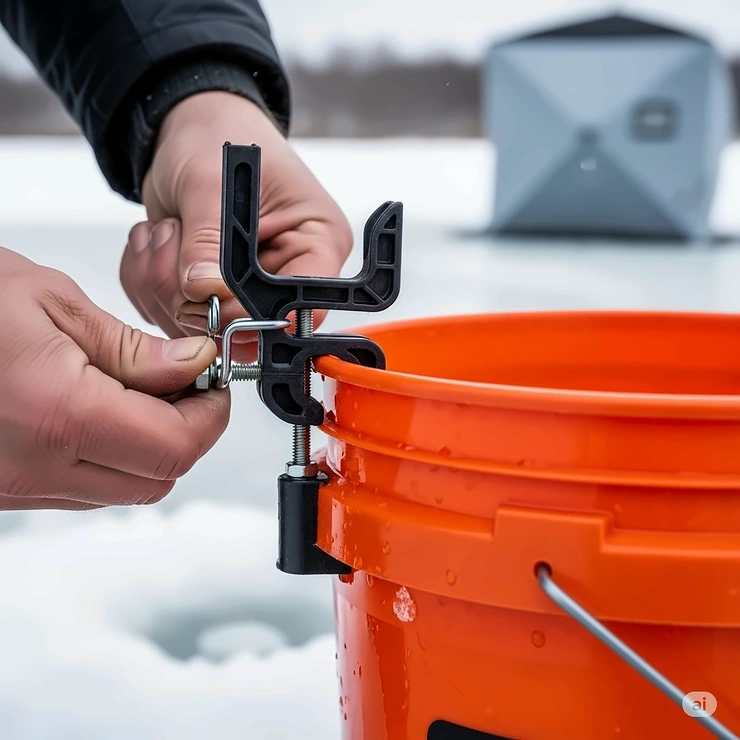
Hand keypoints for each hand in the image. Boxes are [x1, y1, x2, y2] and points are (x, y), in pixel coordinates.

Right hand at [0, 247, 228, 509]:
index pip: (174, 447)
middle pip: (157, 478)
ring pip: (124, 488)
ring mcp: (15, 486)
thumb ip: (132, 350)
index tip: (212, 381)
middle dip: (185, 432)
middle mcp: (34, 467)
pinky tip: (98, 409)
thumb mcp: (50, 304)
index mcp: (56, 415)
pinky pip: (84, 488)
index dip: (210, 415)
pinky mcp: (4, 489)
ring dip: (149, 445)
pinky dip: (109, 455)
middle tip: (182, 382)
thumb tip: (193, 368)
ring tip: (137, 390)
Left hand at [120, 92, 352, 359]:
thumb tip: (203, 291)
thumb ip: (207, 240)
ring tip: (166, 233)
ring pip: (201, 328)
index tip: (211, 298)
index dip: (255, 315)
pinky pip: (172, 316)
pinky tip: (158, 244)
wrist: (184, 127)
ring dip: (164, 286)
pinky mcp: (211, 295)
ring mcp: (248, 290)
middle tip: (173, 246)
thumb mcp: (210, 180)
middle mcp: (288, 273)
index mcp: (316, 243)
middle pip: (248, 326)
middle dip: (196, 298)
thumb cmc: (216, 134)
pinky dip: (150, 284)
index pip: (303, 307)